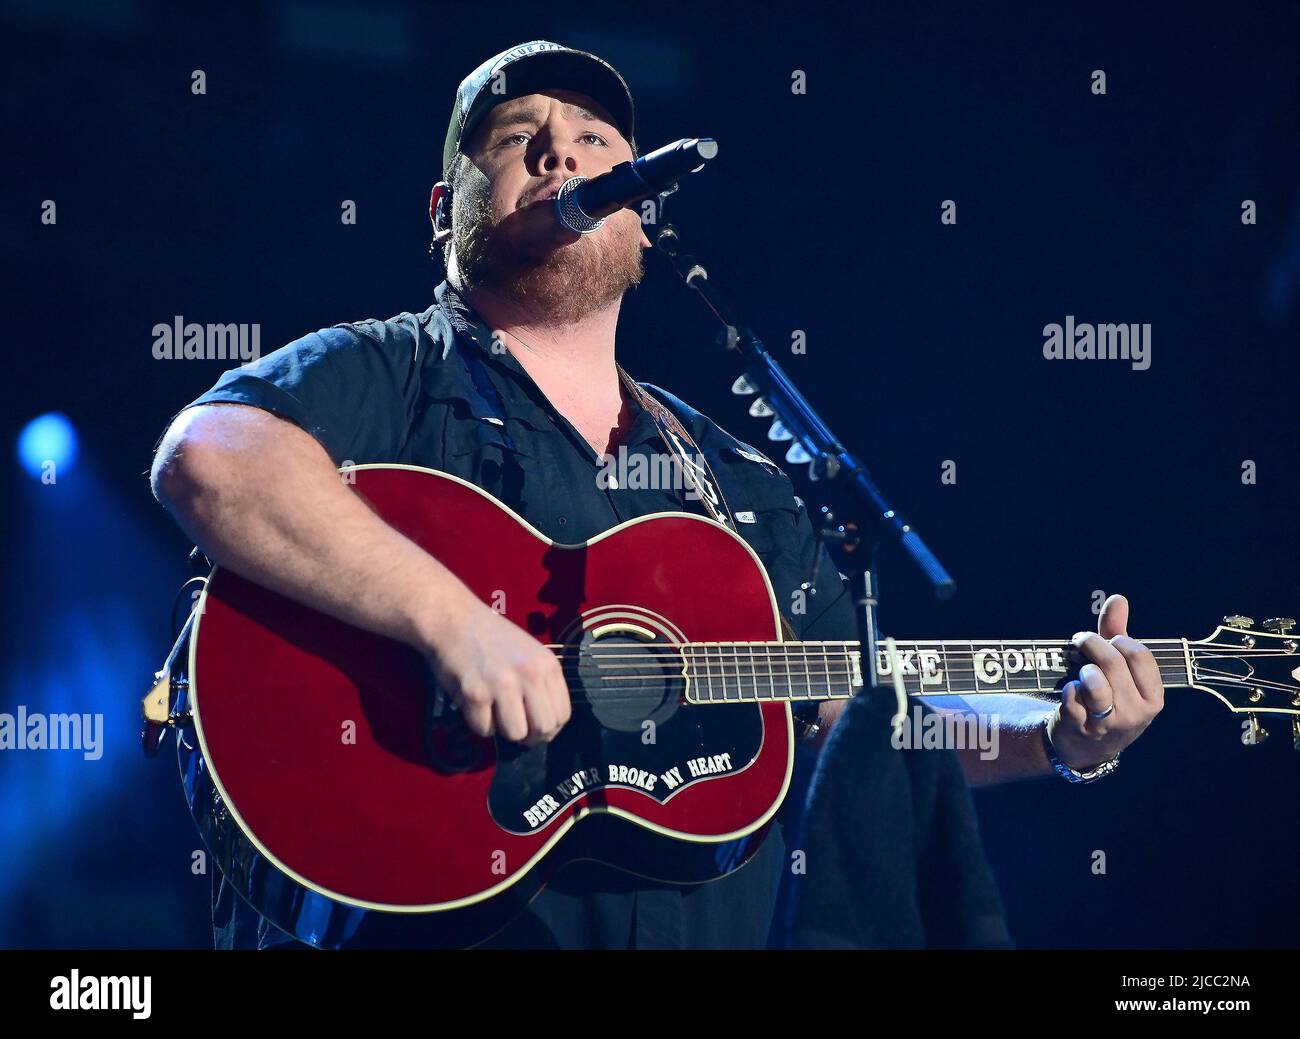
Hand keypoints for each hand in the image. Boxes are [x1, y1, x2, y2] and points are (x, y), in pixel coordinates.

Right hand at [423, 596, 570, 745]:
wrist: (453, 619)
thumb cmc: (492, 638)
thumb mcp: (529, 653)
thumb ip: (541, 684)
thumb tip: (547, 727)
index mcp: (547, 665)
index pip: (563, 714)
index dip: (550, 728)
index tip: (536, 727)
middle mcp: (529, 674)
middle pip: (544, 729)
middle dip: (530, 736)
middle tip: (516, 727)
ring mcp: (502, 684)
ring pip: (516, 734)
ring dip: (503, 730)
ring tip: (493, 712)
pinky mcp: (475, 694)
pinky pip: (484, 730)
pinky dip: (478, 723)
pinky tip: (475, 704)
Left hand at [1050, 594, 1164, 769]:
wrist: (1086, 747)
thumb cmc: (1108, 700)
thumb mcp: (1121, 673)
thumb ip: (1118, 634)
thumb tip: (1118, 599)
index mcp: (1153, 697)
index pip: (1139, 654)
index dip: (1118, 640)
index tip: (1105, 639)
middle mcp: (1135, 712)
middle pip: (1113, 662)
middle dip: (1091, 643)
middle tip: (1080, 641)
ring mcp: (1108, 722)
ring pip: (1095, 681)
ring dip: (1082, 667)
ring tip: (1080, 670)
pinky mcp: (1080, 727)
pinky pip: (1071, 695)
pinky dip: (1068, 687)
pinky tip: (1071, 691)